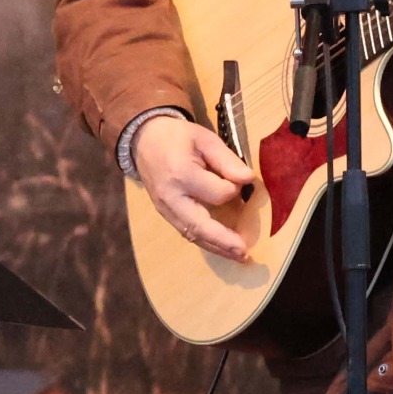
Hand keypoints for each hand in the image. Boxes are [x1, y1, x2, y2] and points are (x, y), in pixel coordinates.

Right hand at [132, 114, 254, 263]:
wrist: (144, 140)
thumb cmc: (177, 137)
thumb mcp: (204, 139)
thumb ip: (226, 160)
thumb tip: (248, 179)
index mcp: (182, 174)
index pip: (218, 193)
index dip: (234, 188)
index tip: (241, 178)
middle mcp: (171, 197)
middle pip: (199, 225)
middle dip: (223, 241)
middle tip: (244, 252)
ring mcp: (165, 209)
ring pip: (192, 235)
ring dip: (216, 248)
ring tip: (238, 256)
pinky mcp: (165, 214)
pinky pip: (186, 233)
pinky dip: (205, 242)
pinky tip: (221, 248)